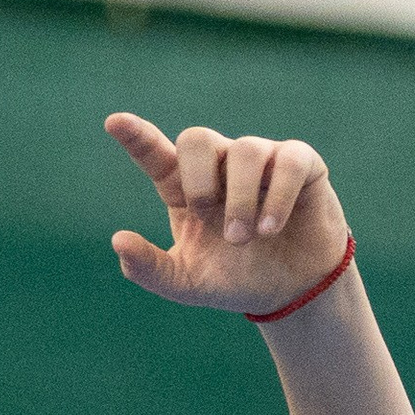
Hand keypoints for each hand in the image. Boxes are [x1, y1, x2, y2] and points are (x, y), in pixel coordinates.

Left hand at [105, 112, 345, 315]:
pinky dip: (278, 195)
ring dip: (240, 199)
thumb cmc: (236, 279)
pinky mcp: (301, 165)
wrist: (292, 291)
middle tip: (206, 215)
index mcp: (186, 188)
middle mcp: (220, 166)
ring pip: (245, 151)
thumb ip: (149, 269)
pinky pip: (289, 161)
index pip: (155, 154)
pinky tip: (271, 228)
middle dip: (197, 179)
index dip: (136, 137)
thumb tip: (118, 240)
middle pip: (196, 138)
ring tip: (247, 238)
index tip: (114, 123)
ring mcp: (261, 161)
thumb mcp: (186, 284)